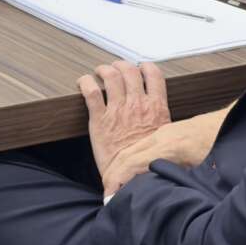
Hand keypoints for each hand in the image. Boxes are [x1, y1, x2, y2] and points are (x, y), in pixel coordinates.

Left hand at [80, 61, 170, 187]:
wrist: (134, 179)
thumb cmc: (148, 162)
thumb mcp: (163, 138)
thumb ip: (159, 121)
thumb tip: (158, 118)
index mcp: (156, 108)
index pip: (154, 75)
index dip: (145, 67)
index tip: (140, 68)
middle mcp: (137, 105)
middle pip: (129, 70)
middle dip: (121, 65)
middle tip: (115, 69)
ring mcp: (118, 110)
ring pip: (111, 76)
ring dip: (104, 70)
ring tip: (99, 72)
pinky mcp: (100, 119)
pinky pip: (91, 92)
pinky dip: (85, 82)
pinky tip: (83, 82)